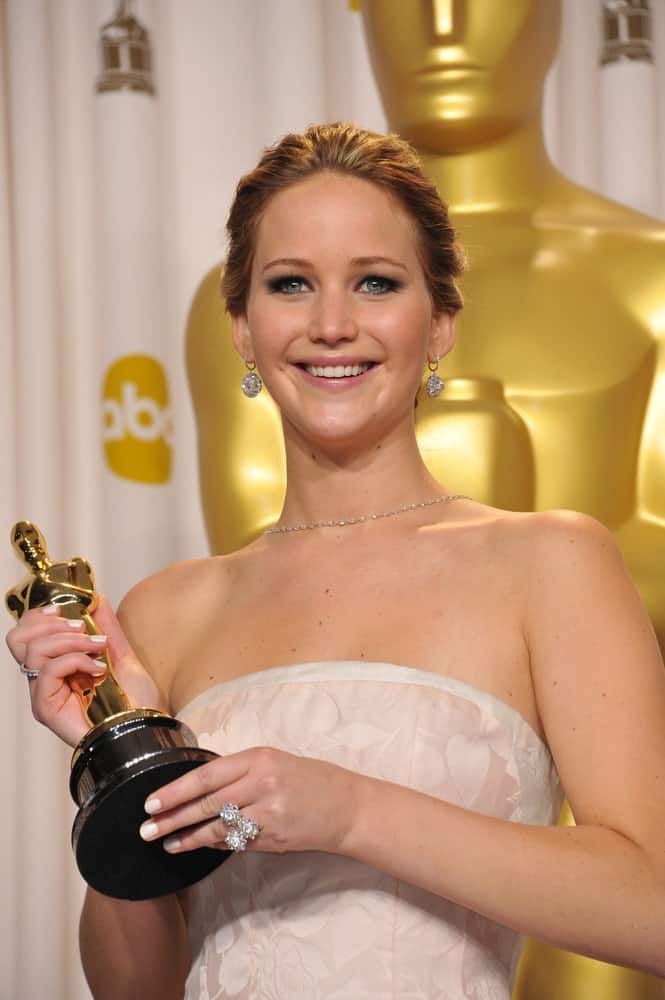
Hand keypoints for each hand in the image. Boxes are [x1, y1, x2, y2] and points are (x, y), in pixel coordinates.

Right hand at [5, 596, 159, 746]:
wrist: (144, 727)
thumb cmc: (134, 700)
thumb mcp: (121, 653)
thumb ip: (106, 626)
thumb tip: (95, 599)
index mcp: (54, 666)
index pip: (24, 634)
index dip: (38, 616)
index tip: (63, 609)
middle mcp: (42, 680)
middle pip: (18, 639)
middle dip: (51, 624)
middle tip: (82, 627)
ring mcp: (42, 695)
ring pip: (34, 651)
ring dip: (70, 640)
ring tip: (97, 647)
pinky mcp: (46, 708)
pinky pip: (48, 671)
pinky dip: (75, 660)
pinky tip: (97, 668)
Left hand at [138, 747, 361, 857]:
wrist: (347, 807)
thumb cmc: (310, 779)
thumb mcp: (274, 762)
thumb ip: (240, 772)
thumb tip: (199, 786)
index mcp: (258, 759)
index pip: (206, 776)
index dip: (175, 791)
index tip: (151, 802)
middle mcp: (261, 784)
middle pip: (207, 803)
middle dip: (172, 818)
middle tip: (147, 829)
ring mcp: (268, 814)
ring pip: (218, 827)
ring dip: (188, 837)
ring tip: (167, 843)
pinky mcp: (273, 838)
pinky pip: (236, 842)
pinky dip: (215, 844)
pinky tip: (199, 845)